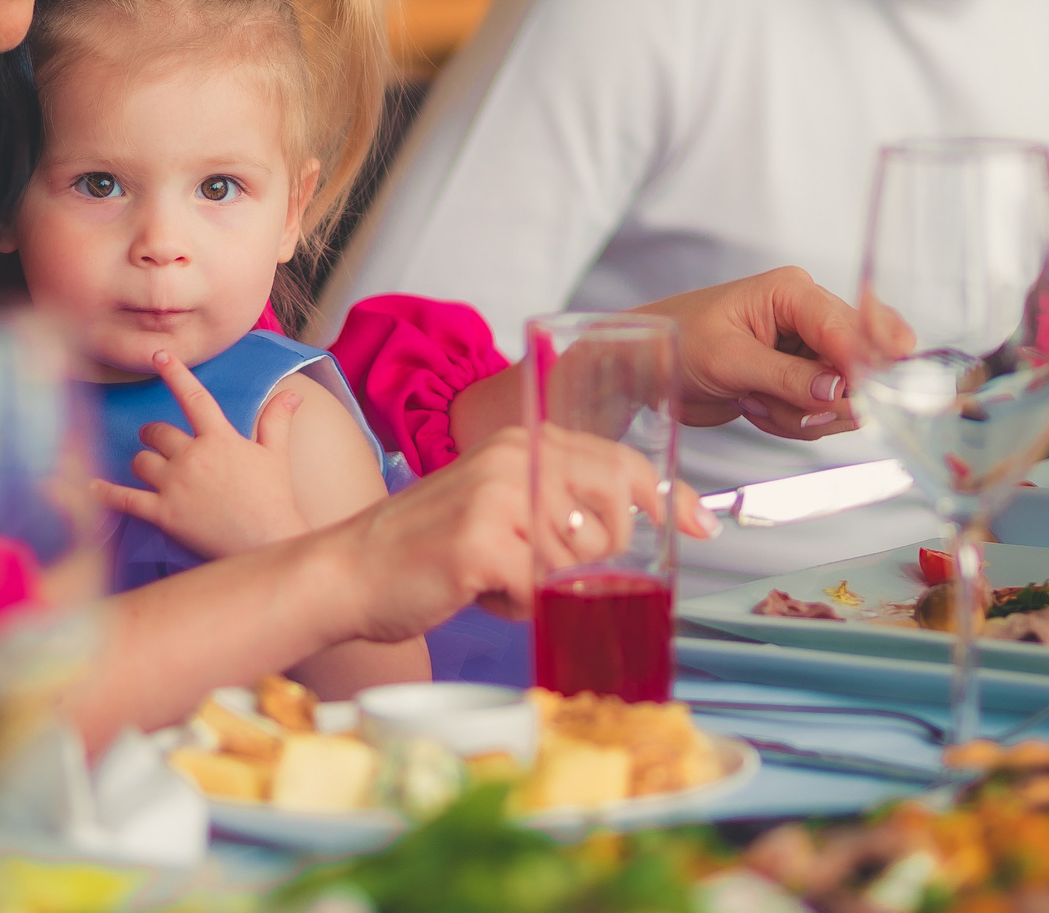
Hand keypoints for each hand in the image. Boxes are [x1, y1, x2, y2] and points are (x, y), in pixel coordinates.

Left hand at [90, 352, 309, 557]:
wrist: (266, 541)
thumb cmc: (273, 498)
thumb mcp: (275, 455)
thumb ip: (276, 420)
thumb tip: (292, 394)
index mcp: (219, 438)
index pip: (194, 398)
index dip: (176, 374)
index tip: (159, 356)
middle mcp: (192, 457)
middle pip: (157, 433)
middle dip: (153, 435)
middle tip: (156, 441)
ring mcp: (175, 486)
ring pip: (140, 462)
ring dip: (141, 462)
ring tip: (149, 469)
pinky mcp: (163, 514)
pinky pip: (125, 499)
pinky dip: (106, 492)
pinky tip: (91, 486)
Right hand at [331, 427, 714, 641]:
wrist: (348, 572)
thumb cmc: (427, 549)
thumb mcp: (499, 505)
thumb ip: (556, 503)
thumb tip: (631, 530)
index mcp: (524, 443)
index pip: (619, 462)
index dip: (668, 497)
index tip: (700, 525)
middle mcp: (516, 458)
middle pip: (611, 518)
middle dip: (596, 560)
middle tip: (546, 572)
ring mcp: (500, 499)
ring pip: (578, 560)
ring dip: (545, 587)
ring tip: (497, 578)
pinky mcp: (483, 544)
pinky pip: (540, 591)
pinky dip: (517, 606)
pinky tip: (482, 592)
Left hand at [632, 266, 878, 438]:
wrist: (651, 364)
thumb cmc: (678, 339)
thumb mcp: (728, 359)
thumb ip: (786, 376)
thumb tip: (837, 390)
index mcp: (793, 293)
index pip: (848, 328)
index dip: (859, 366)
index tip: (859, 398)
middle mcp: (809, 317)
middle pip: (858, 366)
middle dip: (823, 399)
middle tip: (788, 409)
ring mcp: (807, 352)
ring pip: (840, 398)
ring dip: (798, 414)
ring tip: (753, 400)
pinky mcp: (800, 381)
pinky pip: (820, 414)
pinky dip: (789, 421)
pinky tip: (754, 407)